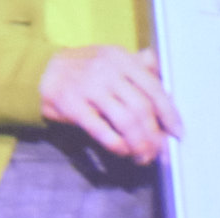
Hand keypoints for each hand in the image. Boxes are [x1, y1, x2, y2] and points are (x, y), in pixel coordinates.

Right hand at [38, 45, 181, 162]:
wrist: (43, 70)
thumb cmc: (84, 69)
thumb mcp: (112, 59)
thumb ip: (137, 65)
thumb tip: (161, 71)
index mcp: (122, 60)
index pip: (153, 88)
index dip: (169, 114)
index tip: (177, 133)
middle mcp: (108, 71)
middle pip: (141, 109)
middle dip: (154, 136)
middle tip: (159, 152)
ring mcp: (90, 88)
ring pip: (125, 121)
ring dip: (138, 144)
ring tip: (143, 157)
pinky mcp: (73, 106)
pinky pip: (101, 130)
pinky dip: (116, 145)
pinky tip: (123, 151)